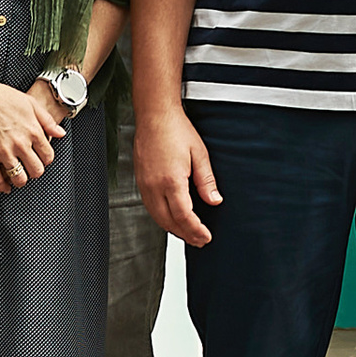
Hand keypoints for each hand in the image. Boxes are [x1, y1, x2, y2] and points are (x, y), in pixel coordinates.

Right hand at [0, 68, 65, 190]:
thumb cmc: (4, 97)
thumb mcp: (31, 103)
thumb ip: (47, 121)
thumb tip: (60, 134)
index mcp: (33, 130)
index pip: (47, 156)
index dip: (45, 160)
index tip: (41, 159)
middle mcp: (20, 143)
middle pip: (36, 170)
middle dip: (35, 172)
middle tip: (30, 170)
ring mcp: (3, 150)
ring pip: (18, 177)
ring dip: (20, 180)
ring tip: (18, 178)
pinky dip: (1, 186)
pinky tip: (3, 185)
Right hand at [135, 98, 222, 243]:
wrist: (154, 115)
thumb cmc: (176, 129)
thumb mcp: (199, 153)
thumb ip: (206, 181)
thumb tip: (215, 201)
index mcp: (171, 181)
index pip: (184, 216)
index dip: (196, 230)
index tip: (206, 237)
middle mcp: (154, 186)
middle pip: (169, 222)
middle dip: (185, 234)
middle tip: (200, 241)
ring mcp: (145, 185)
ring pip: (158, 218)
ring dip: (173, 229)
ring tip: (188, 234)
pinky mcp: (140, 182)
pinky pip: (150, 208)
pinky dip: (162, 218)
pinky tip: (171, 219)